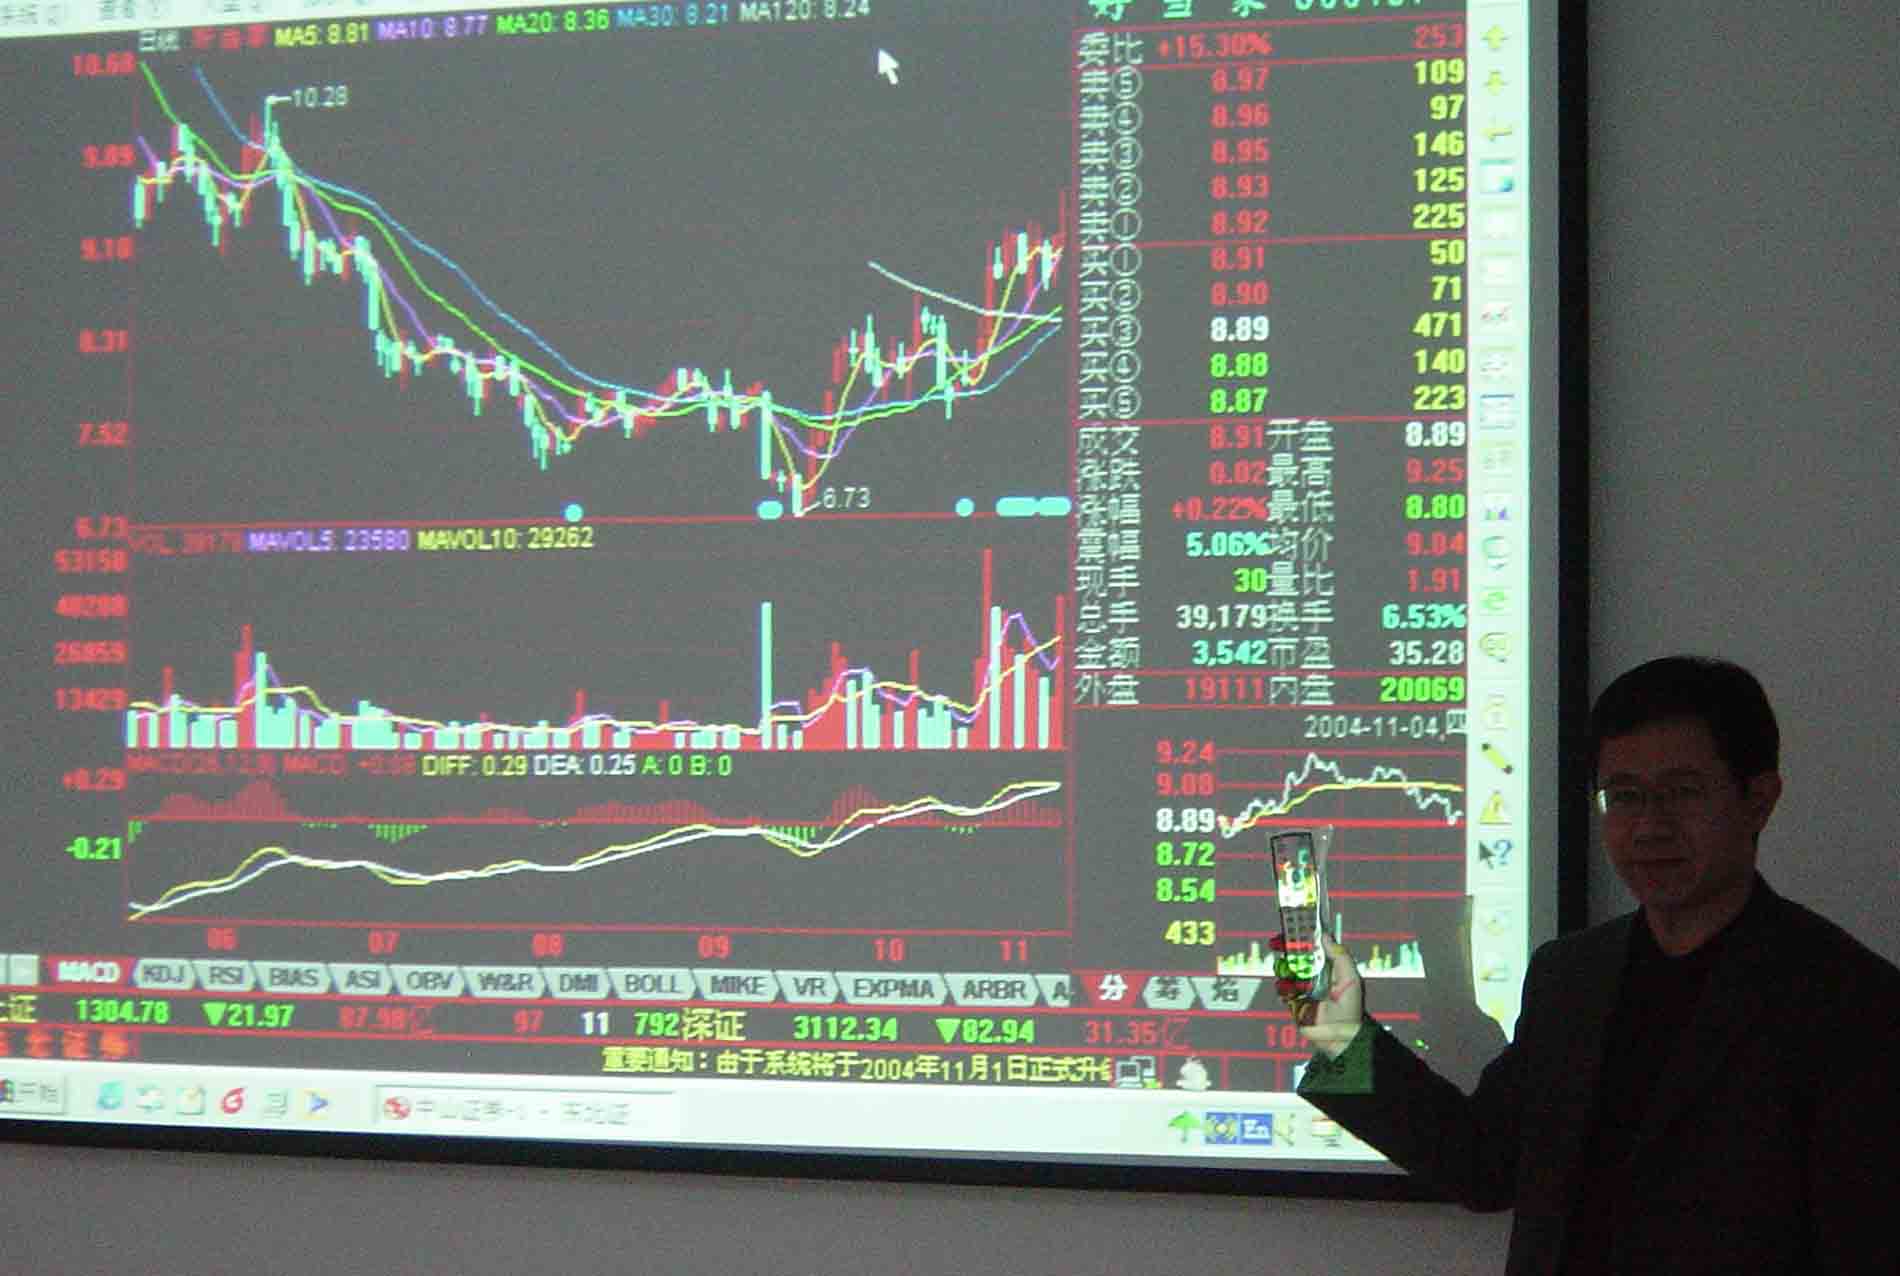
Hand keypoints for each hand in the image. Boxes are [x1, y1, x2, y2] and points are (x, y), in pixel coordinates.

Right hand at [1278, 933, 1363, 1058]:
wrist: (1340, 1036)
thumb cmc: (1350, 1008)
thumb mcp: (1351, 978)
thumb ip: (1340, 956)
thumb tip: (1325, 936)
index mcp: (1327, 966)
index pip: (1312, 946)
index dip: (1302, 936)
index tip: (1293, 926)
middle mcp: (1313, 974)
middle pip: (1294, 953)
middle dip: (1285, 946)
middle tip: (1277, 942)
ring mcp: (1301, 986)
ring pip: (1285, 968)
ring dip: (1284, 967)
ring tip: (1290, 972)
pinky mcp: (1292, 1000)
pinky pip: (1281, 987)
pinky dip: (1283, 986)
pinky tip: (1292, 991)